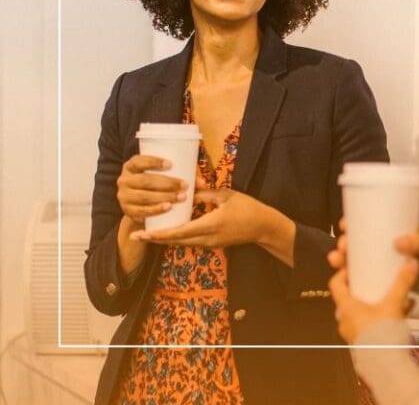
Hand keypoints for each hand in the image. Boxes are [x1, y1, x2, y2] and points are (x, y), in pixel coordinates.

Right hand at [116, 155, 187, 227]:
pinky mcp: (127, 211)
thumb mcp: (165, 176)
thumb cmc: (156, 184)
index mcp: (131, 166)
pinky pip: (141, 211)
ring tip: (181, 197)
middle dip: (166, 183)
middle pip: (145, 181)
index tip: (171, 164)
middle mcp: (124, 180)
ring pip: (144, 196)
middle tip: (185, 186)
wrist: (140, 205)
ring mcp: (124, 196)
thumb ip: (183, 176)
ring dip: (164, 197)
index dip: (153, 162)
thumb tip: (202, 183)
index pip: (139, 161)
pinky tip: (168, 207)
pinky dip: (155, 210)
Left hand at [130, 188, 270, 247]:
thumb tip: (186, 194)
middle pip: (176, 241)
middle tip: (136, 234)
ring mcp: (210, 243)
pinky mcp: (213, 244)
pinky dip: (177, 237)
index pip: (179, 232)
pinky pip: (190, 241)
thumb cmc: (248, 208)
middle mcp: (207, 238)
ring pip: (182, 242)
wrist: (264, 227)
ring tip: (148, 233)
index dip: (158, 233)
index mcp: (210, 225)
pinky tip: (169, 231)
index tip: (142, 233)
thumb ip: (205, 195)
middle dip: (155, 238)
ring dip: (165, 239)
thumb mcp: (226, 196)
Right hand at [327, 220, 418, 270]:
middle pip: (357, 239)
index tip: (344, 224)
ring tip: (337, 260)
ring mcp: (381, 259)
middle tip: (342, 246)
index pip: (368, 221)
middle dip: (345, 242)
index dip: (352, 221)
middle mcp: (383, 242)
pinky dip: (350, 274)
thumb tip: (398, 242)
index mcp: (393, 228)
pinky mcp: (380, 274)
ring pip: (356, 256)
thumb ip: (417, 242)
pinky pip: (361, 272)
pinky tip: (343, 276)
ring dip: (342, 257)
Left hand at [329, 257, 418, 343]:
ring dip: (371, 304)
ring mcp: (353, 334)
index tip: (353, 266)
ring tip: (388, 297)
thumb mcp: (393, 304)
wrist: (386, 368)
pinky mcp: (364, 345)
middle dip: (360, 288)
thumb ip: (402, 283)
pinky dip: (379, 318)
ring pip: (359, 314)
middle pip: (347, 299)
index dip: (342, 273)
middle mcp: (345, 321)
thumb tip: (411, 260)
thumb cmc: (382, 334)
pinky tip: (399, 314)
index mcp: (346, 307)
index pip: (335, 284)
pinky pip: (369, 326)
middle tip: (373, 280)